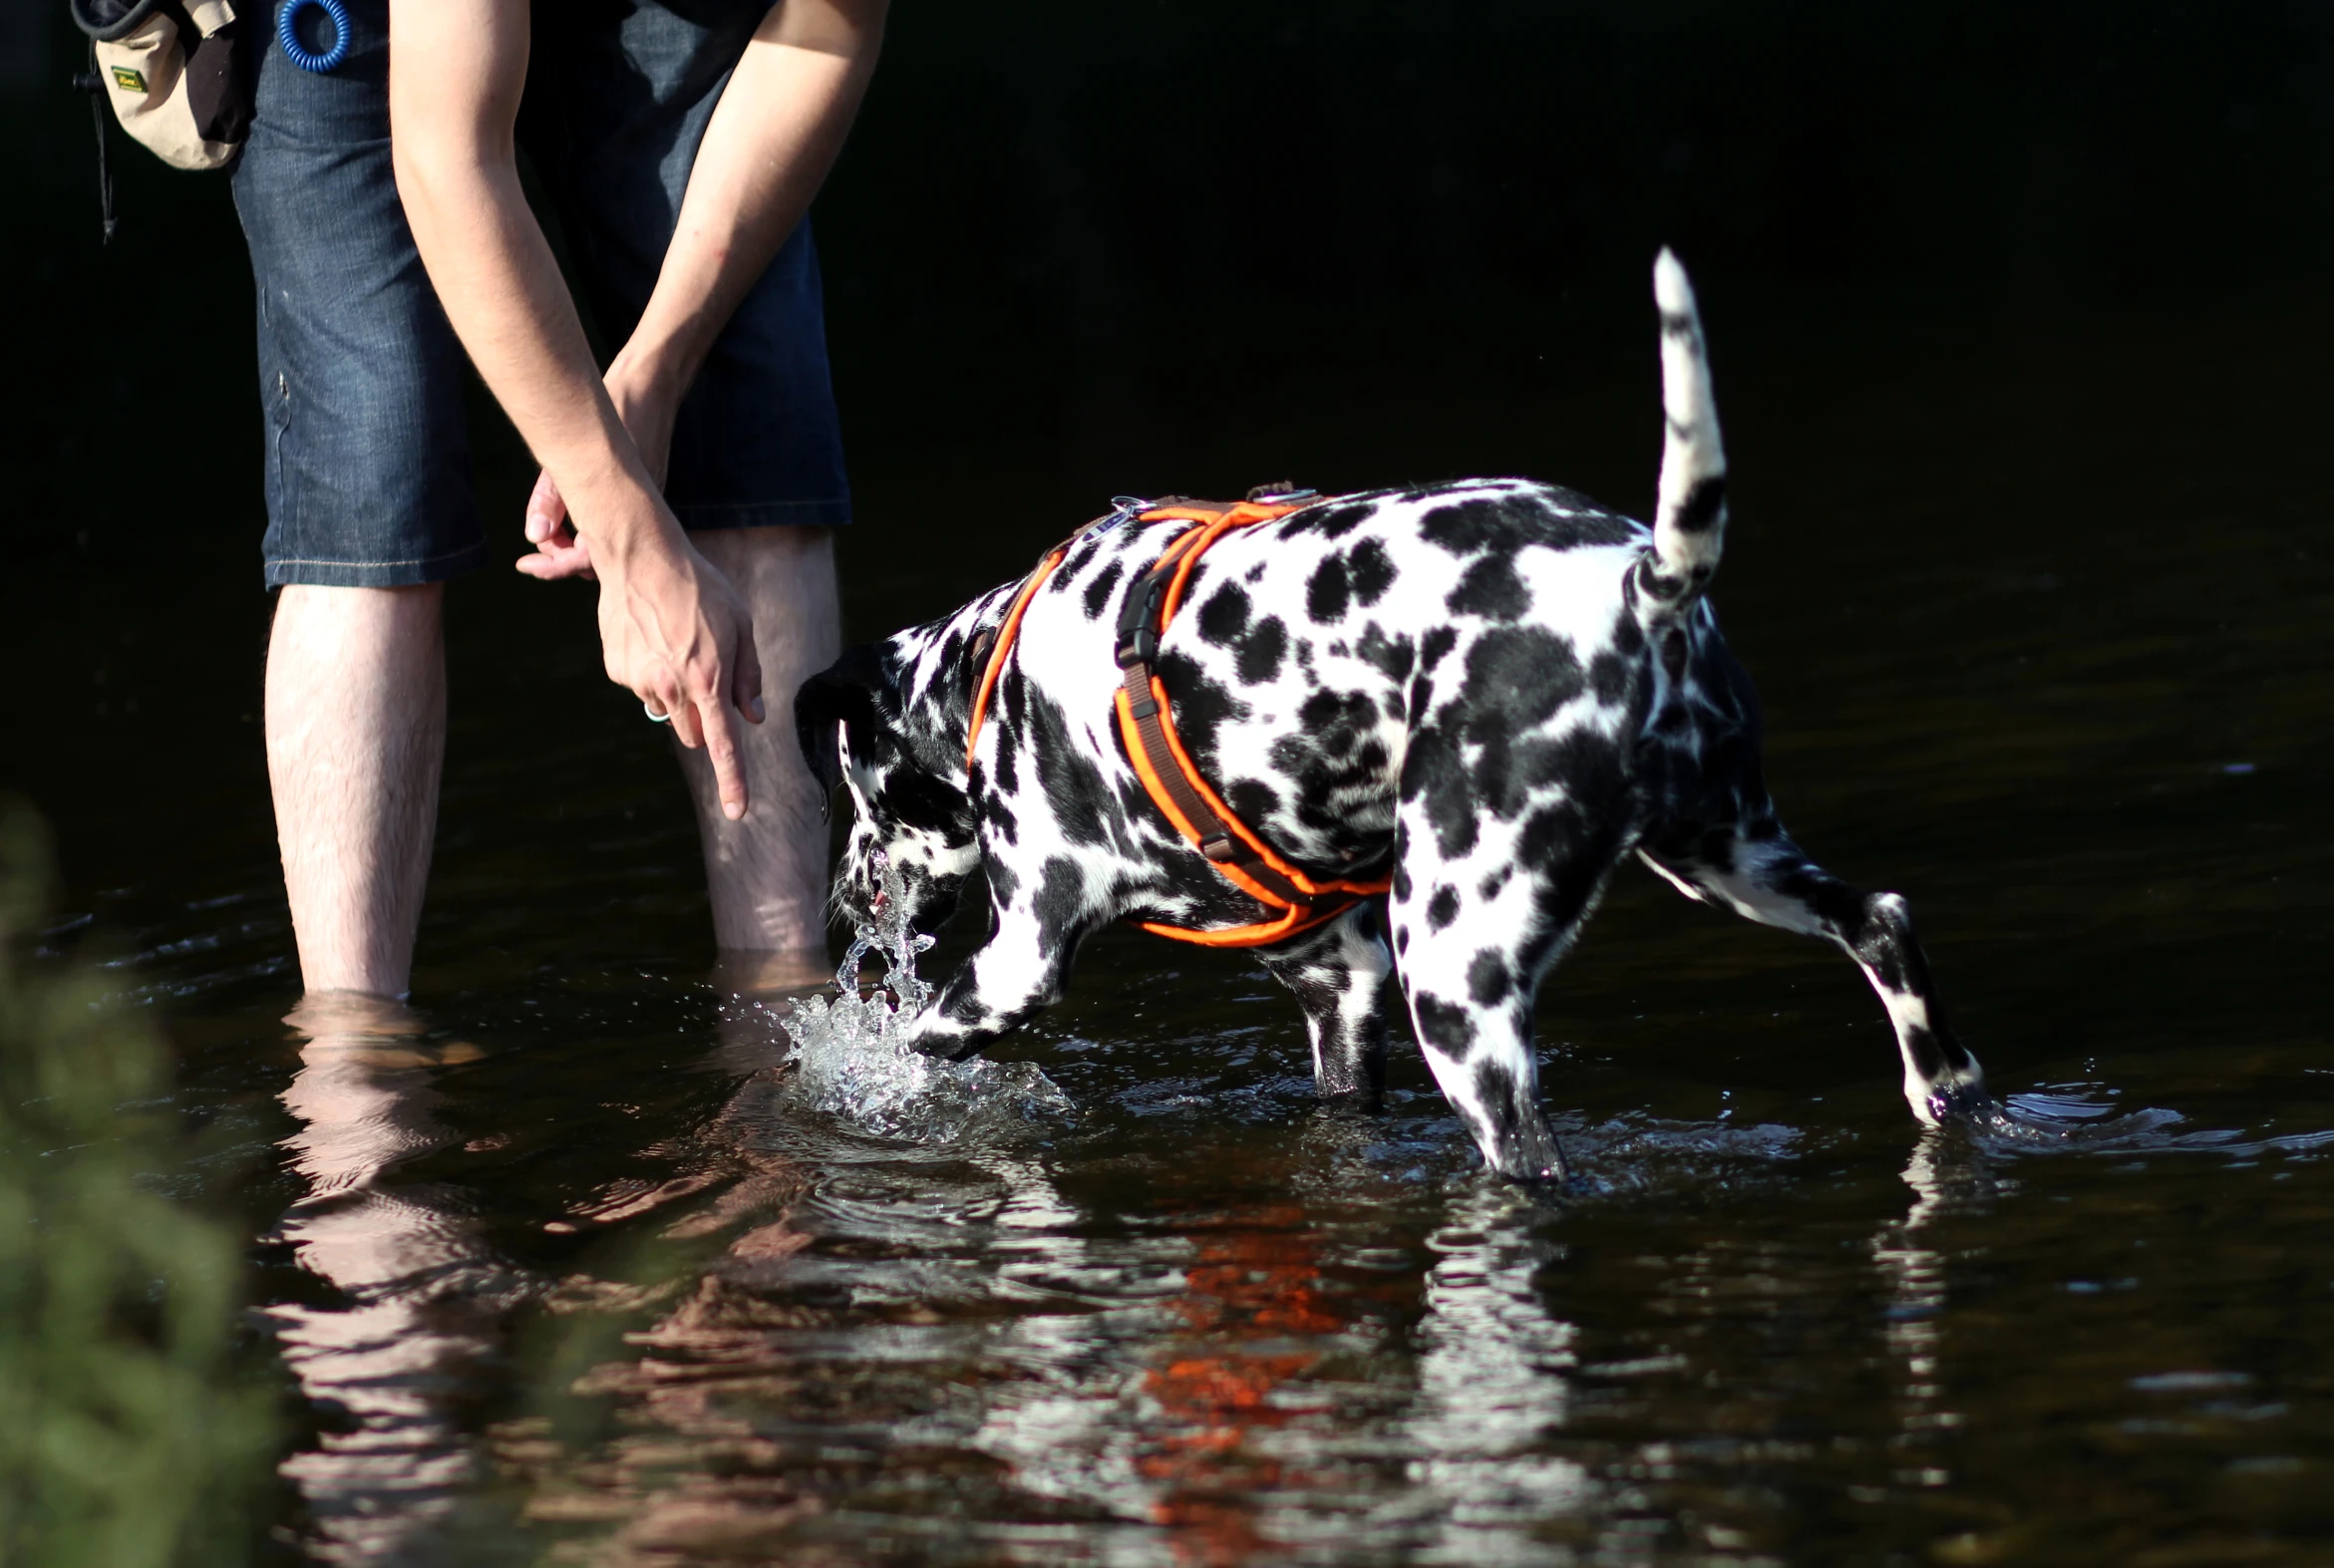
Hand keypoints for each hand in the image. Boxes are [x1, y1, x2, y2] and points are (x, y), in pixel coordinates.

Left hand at [517, 350, 682, 581]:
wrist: (650, 388)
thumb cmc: (614, 411)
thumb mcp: (571, 452)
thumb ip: (552, 497)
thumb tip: (534, 535)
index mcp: (621, 510)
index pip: (584, 560)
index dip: (553, 567)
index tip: (525, 564)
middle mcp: (638, 516)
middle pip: (595, 559)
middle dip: (562, 555)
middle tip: (538, 537)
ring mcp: (643, 508)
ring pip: (604, 543)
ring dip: (575, 540)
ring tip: (550, 521)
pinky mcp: (643, 497)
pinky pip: (614, 524)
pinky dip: (589, 524)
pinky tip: (570, 506)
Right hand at [596, 524, 765, 818]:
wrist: (642, 556)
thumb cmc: (700, 588)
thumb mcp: (740, 625)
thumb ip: (748, 675)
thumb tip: (754, 717)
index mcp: (708, 680)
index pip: (724, 745)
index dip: (733, 781)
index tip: (737, 812)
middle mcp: (671, 687)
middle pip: (693, 732)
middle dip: (703, 717)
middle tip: (705, 673)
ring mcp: (639, 680)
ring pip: (665, 708)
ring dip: (674, 690)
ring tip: (674, 642)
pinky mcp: (617, 669)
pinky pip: (641, 685)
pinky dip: (648, 669)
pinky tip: (650, 635)